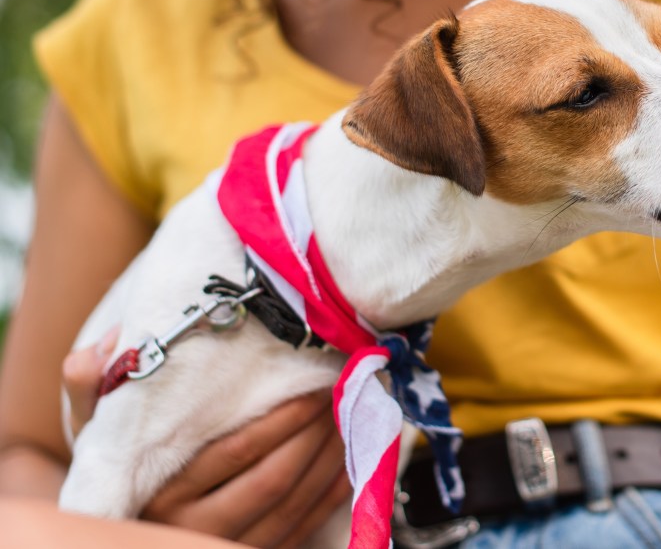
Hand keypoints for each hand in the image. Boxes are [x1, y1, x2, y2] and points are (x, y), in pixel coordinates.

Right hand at [62, 339, 349, 546]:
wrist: (126, 513)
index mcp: (158, 493)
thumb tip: (91, 354)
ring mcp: (219, 546)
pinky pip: (301, 530)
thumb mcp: (97, 425)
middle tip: (341, 395)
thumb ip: (91, 388)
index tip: (315, 385)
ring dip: (328, 459)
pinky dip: (329, 492)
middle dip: (315, 434)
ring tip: (347, 416)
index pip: (236, 452)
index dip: (284, 418)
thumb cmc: (122, 454)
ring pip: (292, 506)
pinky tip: (344, 457)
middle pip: (272, 479)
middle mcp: (188, 528)